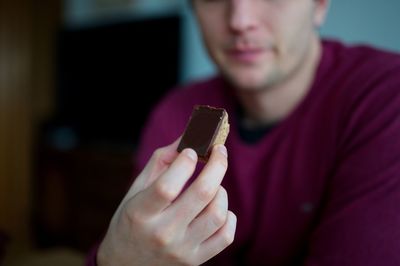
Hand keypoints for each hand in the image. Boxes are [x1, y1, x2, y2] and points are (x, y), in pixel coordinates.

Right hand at [97, 138, 236, 265]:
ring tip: (214, 185)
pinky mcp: (195, 260)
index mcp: (140, 213)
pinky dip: (228, 216)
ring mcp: (181, 249)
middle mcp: (162, 233)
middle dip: (217, 164)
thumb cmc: (130, 222)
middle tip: (219, 151)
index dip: (184, 163)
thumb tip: (187, 138)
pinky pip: (226, 236)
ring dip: (221, 191)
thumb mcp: (135, 190)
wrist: (125, 265)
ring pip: (217, 213)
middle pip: (202, 193)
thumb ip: (160, 162)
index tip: (191, 150)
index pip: (167, 186)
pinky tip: (217, 207)